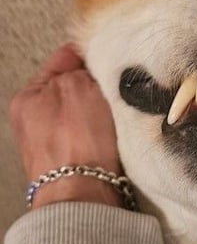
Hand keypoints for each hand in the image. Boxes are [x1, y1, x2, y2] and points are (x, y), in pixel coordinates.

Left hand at [9, 44, 121, 208]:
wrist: (85, 192)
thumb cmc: (75, 140)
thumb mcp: (76, 85)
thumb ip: (81, 69)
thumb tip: (91, 71)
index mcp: (29, 97)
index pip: (63, 60)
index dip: (89, 53)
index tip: (111, 51)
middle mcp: (38, 121)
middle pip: (76, 87)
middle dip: (98, 84)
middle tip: (117, 82)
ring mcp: (57, 143)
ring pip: (90, 111)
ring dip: (106, 108)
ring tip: (119, 108)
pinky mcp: (78, 161)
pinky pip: (98, 134)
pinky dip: (110, 129)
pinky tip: (119, 129)